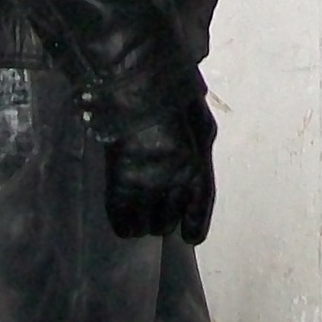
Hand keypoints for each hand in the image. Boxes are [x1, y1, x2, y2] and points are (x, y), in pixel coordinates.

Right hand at [103, 92, 217, 242]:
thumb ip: (200, 149)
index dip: (195, 225)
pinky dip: (122, 223)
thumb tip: (197, 164)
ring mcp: (146, 184)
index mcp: (198, 166)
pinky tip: (122, 219)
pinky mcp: (120, 182)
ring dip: (144, 222)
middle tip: (158, 211)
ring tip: (139, 216)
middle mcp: (175, 182)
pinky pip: (121, 219)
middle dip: (165, 218)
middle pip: (169, 220)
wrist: (138, 85)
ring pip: (146, 225)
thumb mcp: (201, 122)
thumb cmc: (173, 96)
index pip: (200, 208)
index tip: (189, 236)